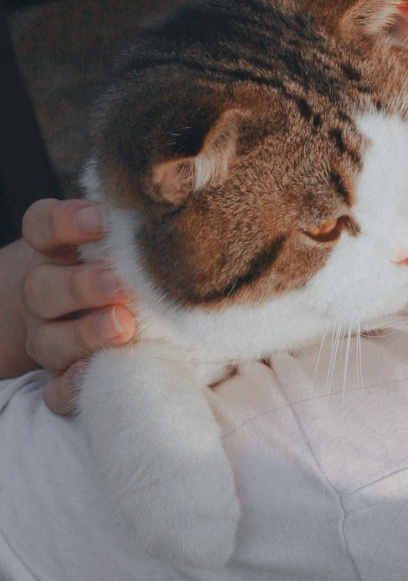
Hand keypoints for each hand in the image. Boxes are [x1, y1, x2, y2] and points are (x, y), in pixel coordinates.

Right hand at [19, 199, 135, 414]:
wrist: (113, 309)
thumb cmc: (135, 262)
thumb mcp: (132, 236)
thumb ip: (146, 222)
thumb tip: (193, 191)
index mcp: (57, 248)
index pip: (42, 225)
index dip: (66, 221)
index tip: (103, 219)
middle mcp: (45, 290)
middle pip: (41, 287)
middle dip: (81, 285)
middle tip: (119, 283)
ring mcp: (49, 336)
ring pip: (46, 339)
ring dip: (83, 334)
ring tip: (123, 328)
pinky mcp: (61, 375)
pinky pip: (54, 389)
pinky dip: (73, 383)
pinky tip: (100, 373)